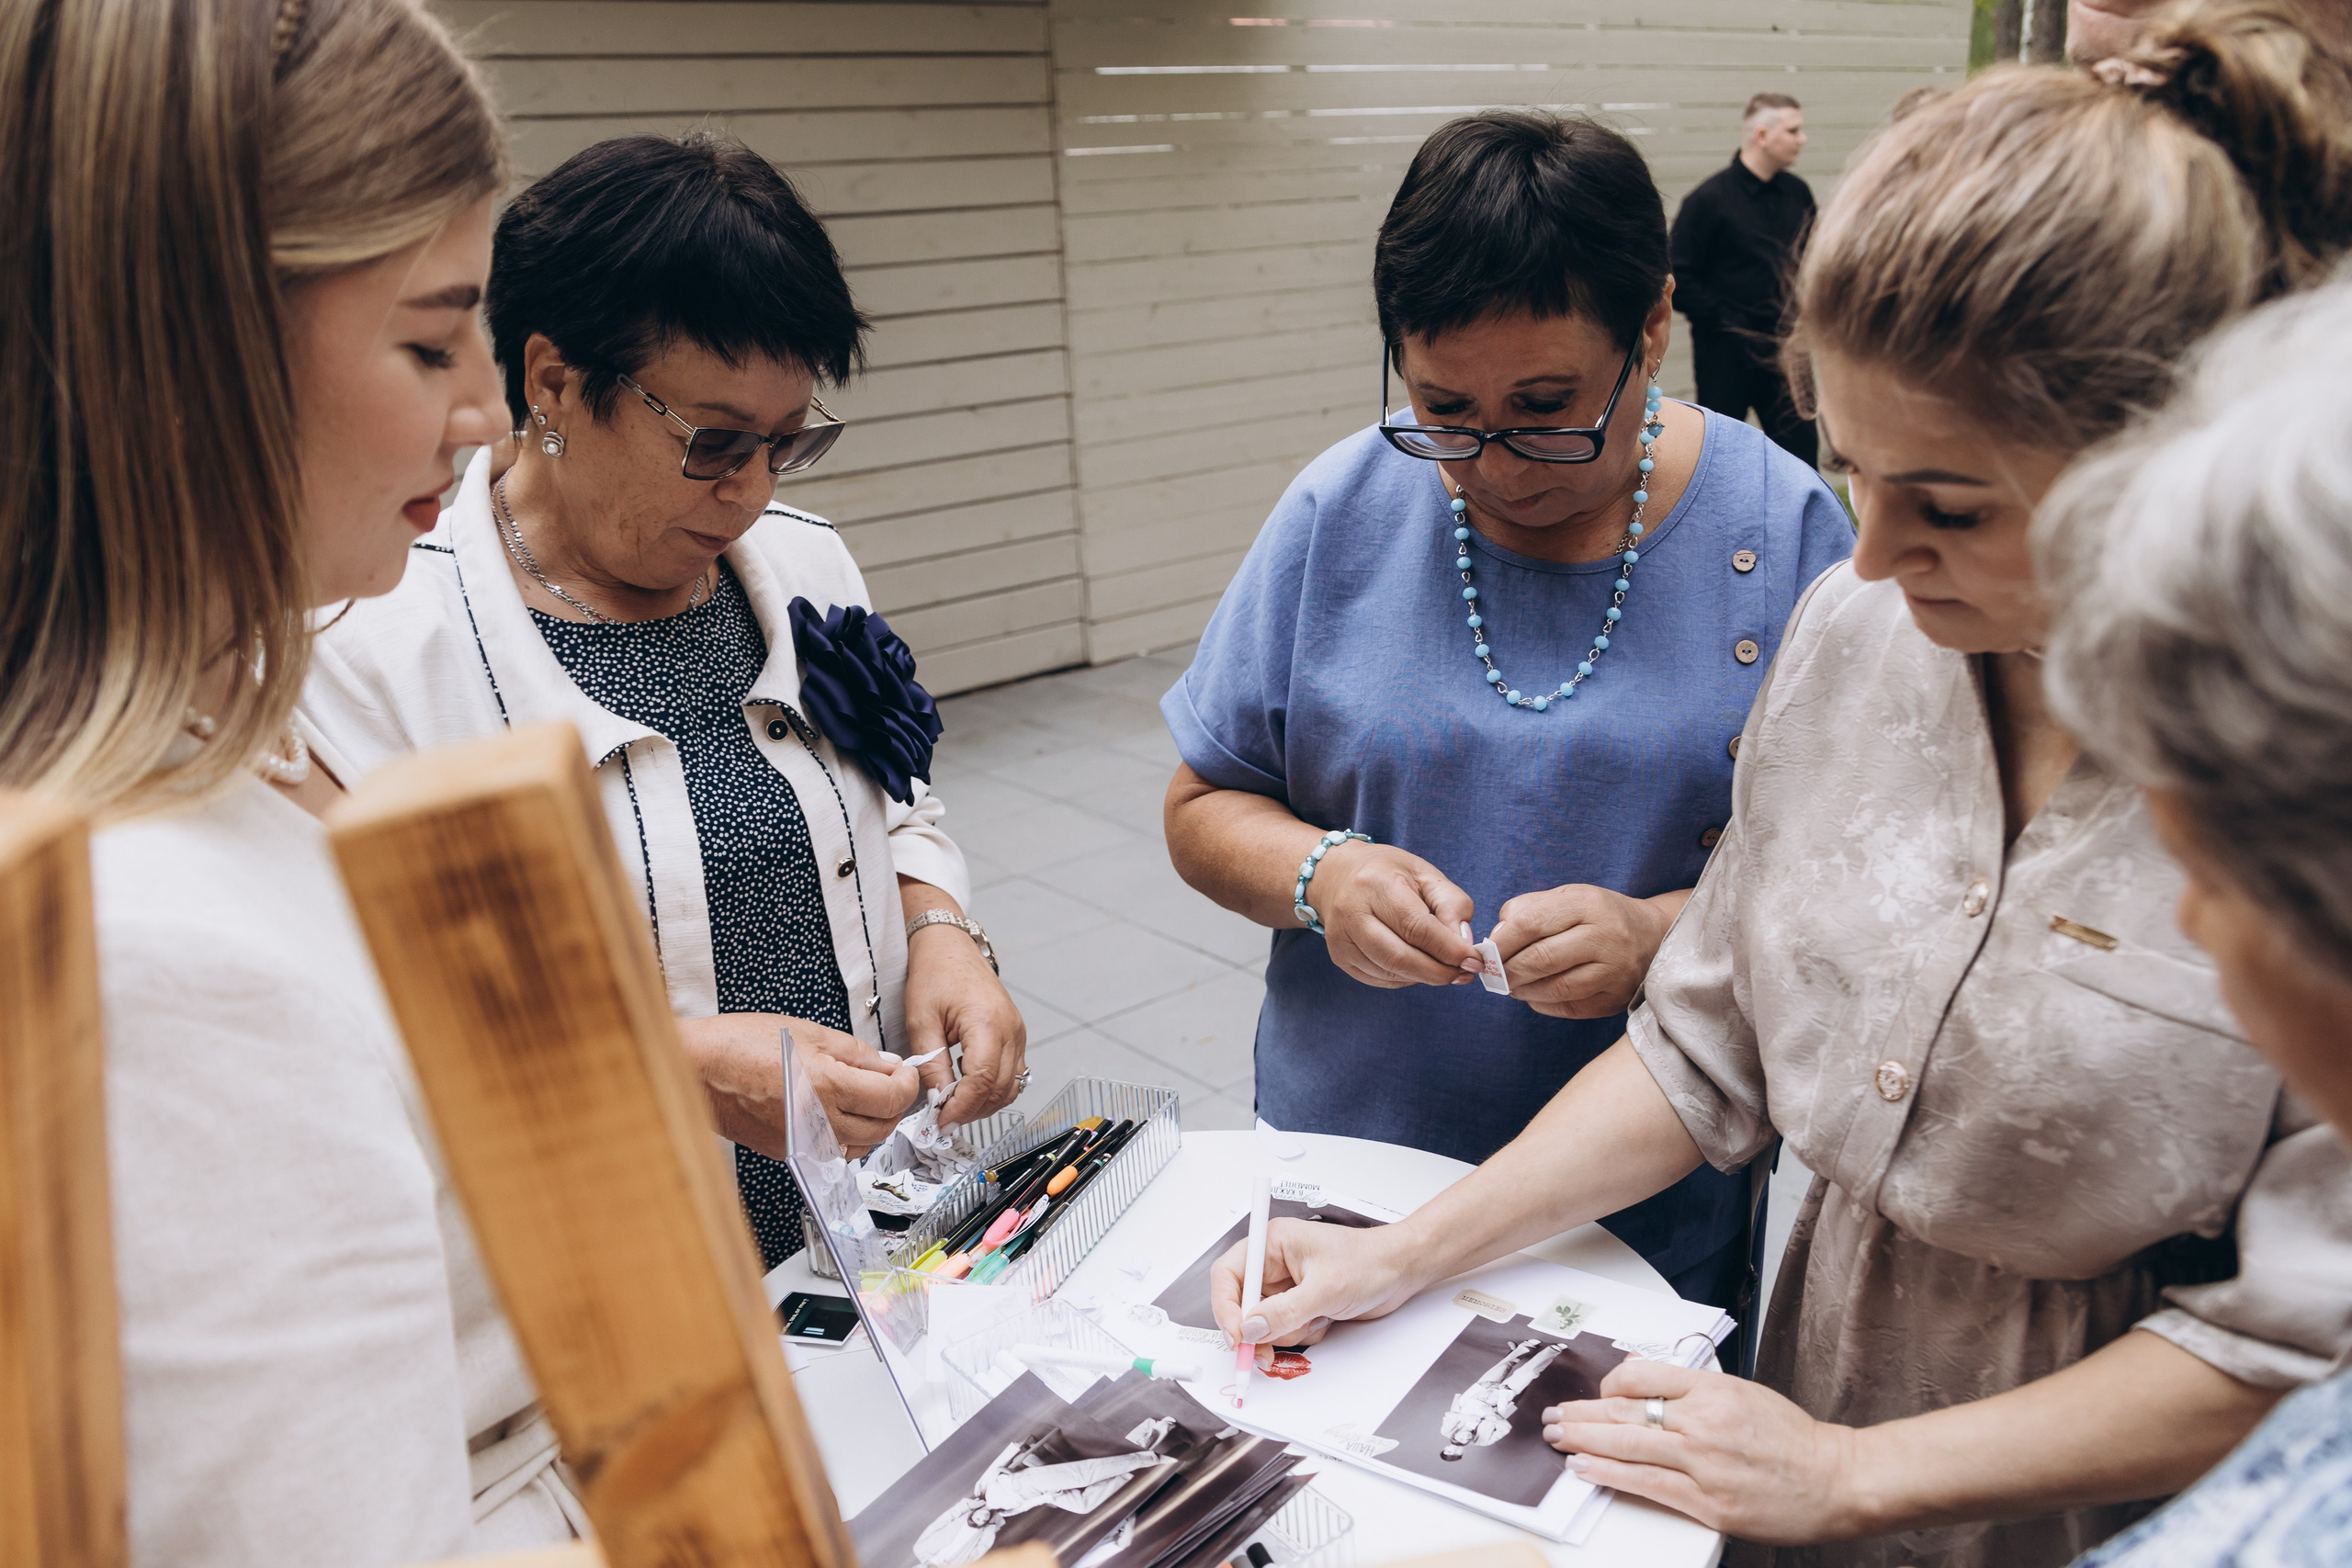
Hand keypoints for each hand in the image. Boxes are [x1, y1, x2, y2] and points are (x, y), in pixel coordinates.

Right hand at [675, 1012, 918, 1159]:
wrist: (697, 1071)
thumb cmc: (741, 1045)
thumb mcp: (810, 1033)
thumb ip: (857, 1053)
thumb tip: (887, 1065)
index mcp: (827, 1086)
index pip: (893, 1097)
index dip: (907, 1082)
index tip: (904, 1071)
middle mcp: (819, 1122)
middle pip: (884, 1127)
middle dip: (895, 1104)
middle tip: (888, 1080)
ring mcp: (804, 1143)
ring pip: (862, 1145)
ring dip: (873, 1122)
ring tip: (862, 1094)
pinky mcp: (791, 1154)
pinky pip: (834, 1151)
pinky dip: (846, 1134)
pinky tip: (836, 1110)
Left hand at [903, 919, 1026, 1127]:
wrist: (950, 946)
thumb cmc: (935, 974)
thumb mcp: (921, 1021)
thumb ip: (931, 1064)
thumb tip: (938, 1100)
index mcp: (987, 1022)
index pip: (982, 1080)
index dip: (962, 1107)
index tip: (941, 1120)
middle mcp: (1011, 1029)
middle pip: (1001, 1088)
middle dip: (973, 1110)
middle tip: (943, 1118)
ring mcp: (1018, 1032)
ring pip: (1012, 1086)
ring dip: (985, 1103)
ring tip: (954, 1105)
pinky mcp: (1016, 1034)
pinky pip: (1013, 1072)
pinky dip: (993, 1087)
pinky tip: (968, 1085)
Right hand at [1208, 1218, 1425, 1367]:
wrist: (1402, 1271)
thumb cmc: (1369, 1262)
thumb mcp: (1325, 1289)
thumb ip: (1284, 1312)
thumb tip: (1251, 1329)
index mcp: (1272, 1245)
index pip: (1229, 1275)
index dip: (1225, 1307)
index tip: (1237, 1336)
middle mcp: (1274, 1264)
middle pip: (1242, 1305)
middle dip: (1258, 1330)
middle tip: (1265, 1353)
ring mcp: (1288, 1287)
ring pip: (1265, 1324)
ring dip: (1287, 1332)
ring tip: (1317, 1320)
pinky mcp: (1301, 1305)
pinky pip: (1286, 1331)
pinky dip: (1303, 1334)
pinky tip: (1325, 1321)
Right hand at [1306, 841, 1478, 988]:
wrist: (1338, 875)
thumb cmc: (1389, 874)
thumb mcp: (1426, 875)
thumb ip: (1452, 906)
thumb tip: (1464, 945)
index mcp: (1376, 884)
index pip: (1416, 927)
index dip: (1448, 949)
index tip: (1474, 961)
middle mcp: (1351, 913)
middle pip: (1399, 957)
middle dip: (1438, 972)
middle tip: (1464, 973)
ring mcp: (1340, 939)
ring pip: (1390, 973)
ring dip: (1424, 977)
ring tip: (1444, 968)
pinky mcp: (1339, 957)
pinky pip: (1379, 980)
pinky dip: (1406, 978)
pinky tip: (1417, 966)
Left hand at [1485, 885, 1686, 1017]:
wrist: (1654, 937)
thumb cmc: (1598, 915)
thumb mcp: (1567, 897)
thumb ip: (1527, 910)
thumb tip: (1495, 939)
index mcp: (1588, 904)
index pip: (1531, 923)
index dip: (1502, 942)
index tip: (1485, 952)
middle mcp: (1605, 937)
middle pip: (1541, 958)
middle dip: (1508, 970)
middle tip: (1493, 974)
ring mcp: (1614, 971)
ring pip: (1554, 987)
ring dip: (1522, 990)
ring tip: (1510, 985)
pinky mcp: (1615, 998)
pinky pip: (1569, 1007)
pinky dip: (1542, 1004)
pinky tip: (1533, 995)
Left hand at [1541, 1359, 1866, 1543]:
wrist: (1835, 1480)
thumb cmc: (1792, 1438)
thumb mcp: (1742, 1393)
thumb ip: (1694, 1387)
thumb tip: (1641, 1382)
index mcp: (1715, 1389)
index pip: (1642, 1375)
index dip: (1609, 1383)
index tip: (1595, 1392)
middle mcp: (1705, 1422)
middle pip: (1625, 1412)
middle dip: (1581, 1413)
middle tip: (1552, 1414)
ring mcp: (1705, 1464)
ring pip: (1628, 1447)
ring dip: (1583, 1442)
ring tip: (1557, 1438)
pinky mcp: (1707, 1503)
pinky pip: (1646, 1485)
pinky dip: (1609, 1475)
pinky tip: (1586, 1469)